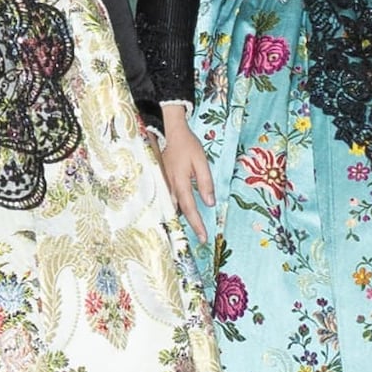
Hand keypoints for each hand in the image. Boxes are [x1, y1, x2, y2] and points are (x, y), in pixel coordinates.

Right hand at [156, 104, 210, 225]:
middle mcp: (170, 187)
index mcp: (181, 184)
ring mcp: (164, 185)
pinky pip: (168, 199)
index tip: (203, 238)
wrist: (171, 132)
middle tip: (199, 237)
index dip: (197, 224)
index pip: (190, 209)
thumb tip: (210, 203)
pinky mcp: (162, 181)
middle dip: (189, 225)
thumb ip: (205, 183)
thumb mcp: (201, 162)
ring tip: (192, 227)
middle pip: (179, 212)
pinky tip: (180, 211)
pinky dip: (175, 208)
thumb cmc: (188, 146)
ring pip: (172, 207)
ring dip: (181, 218)